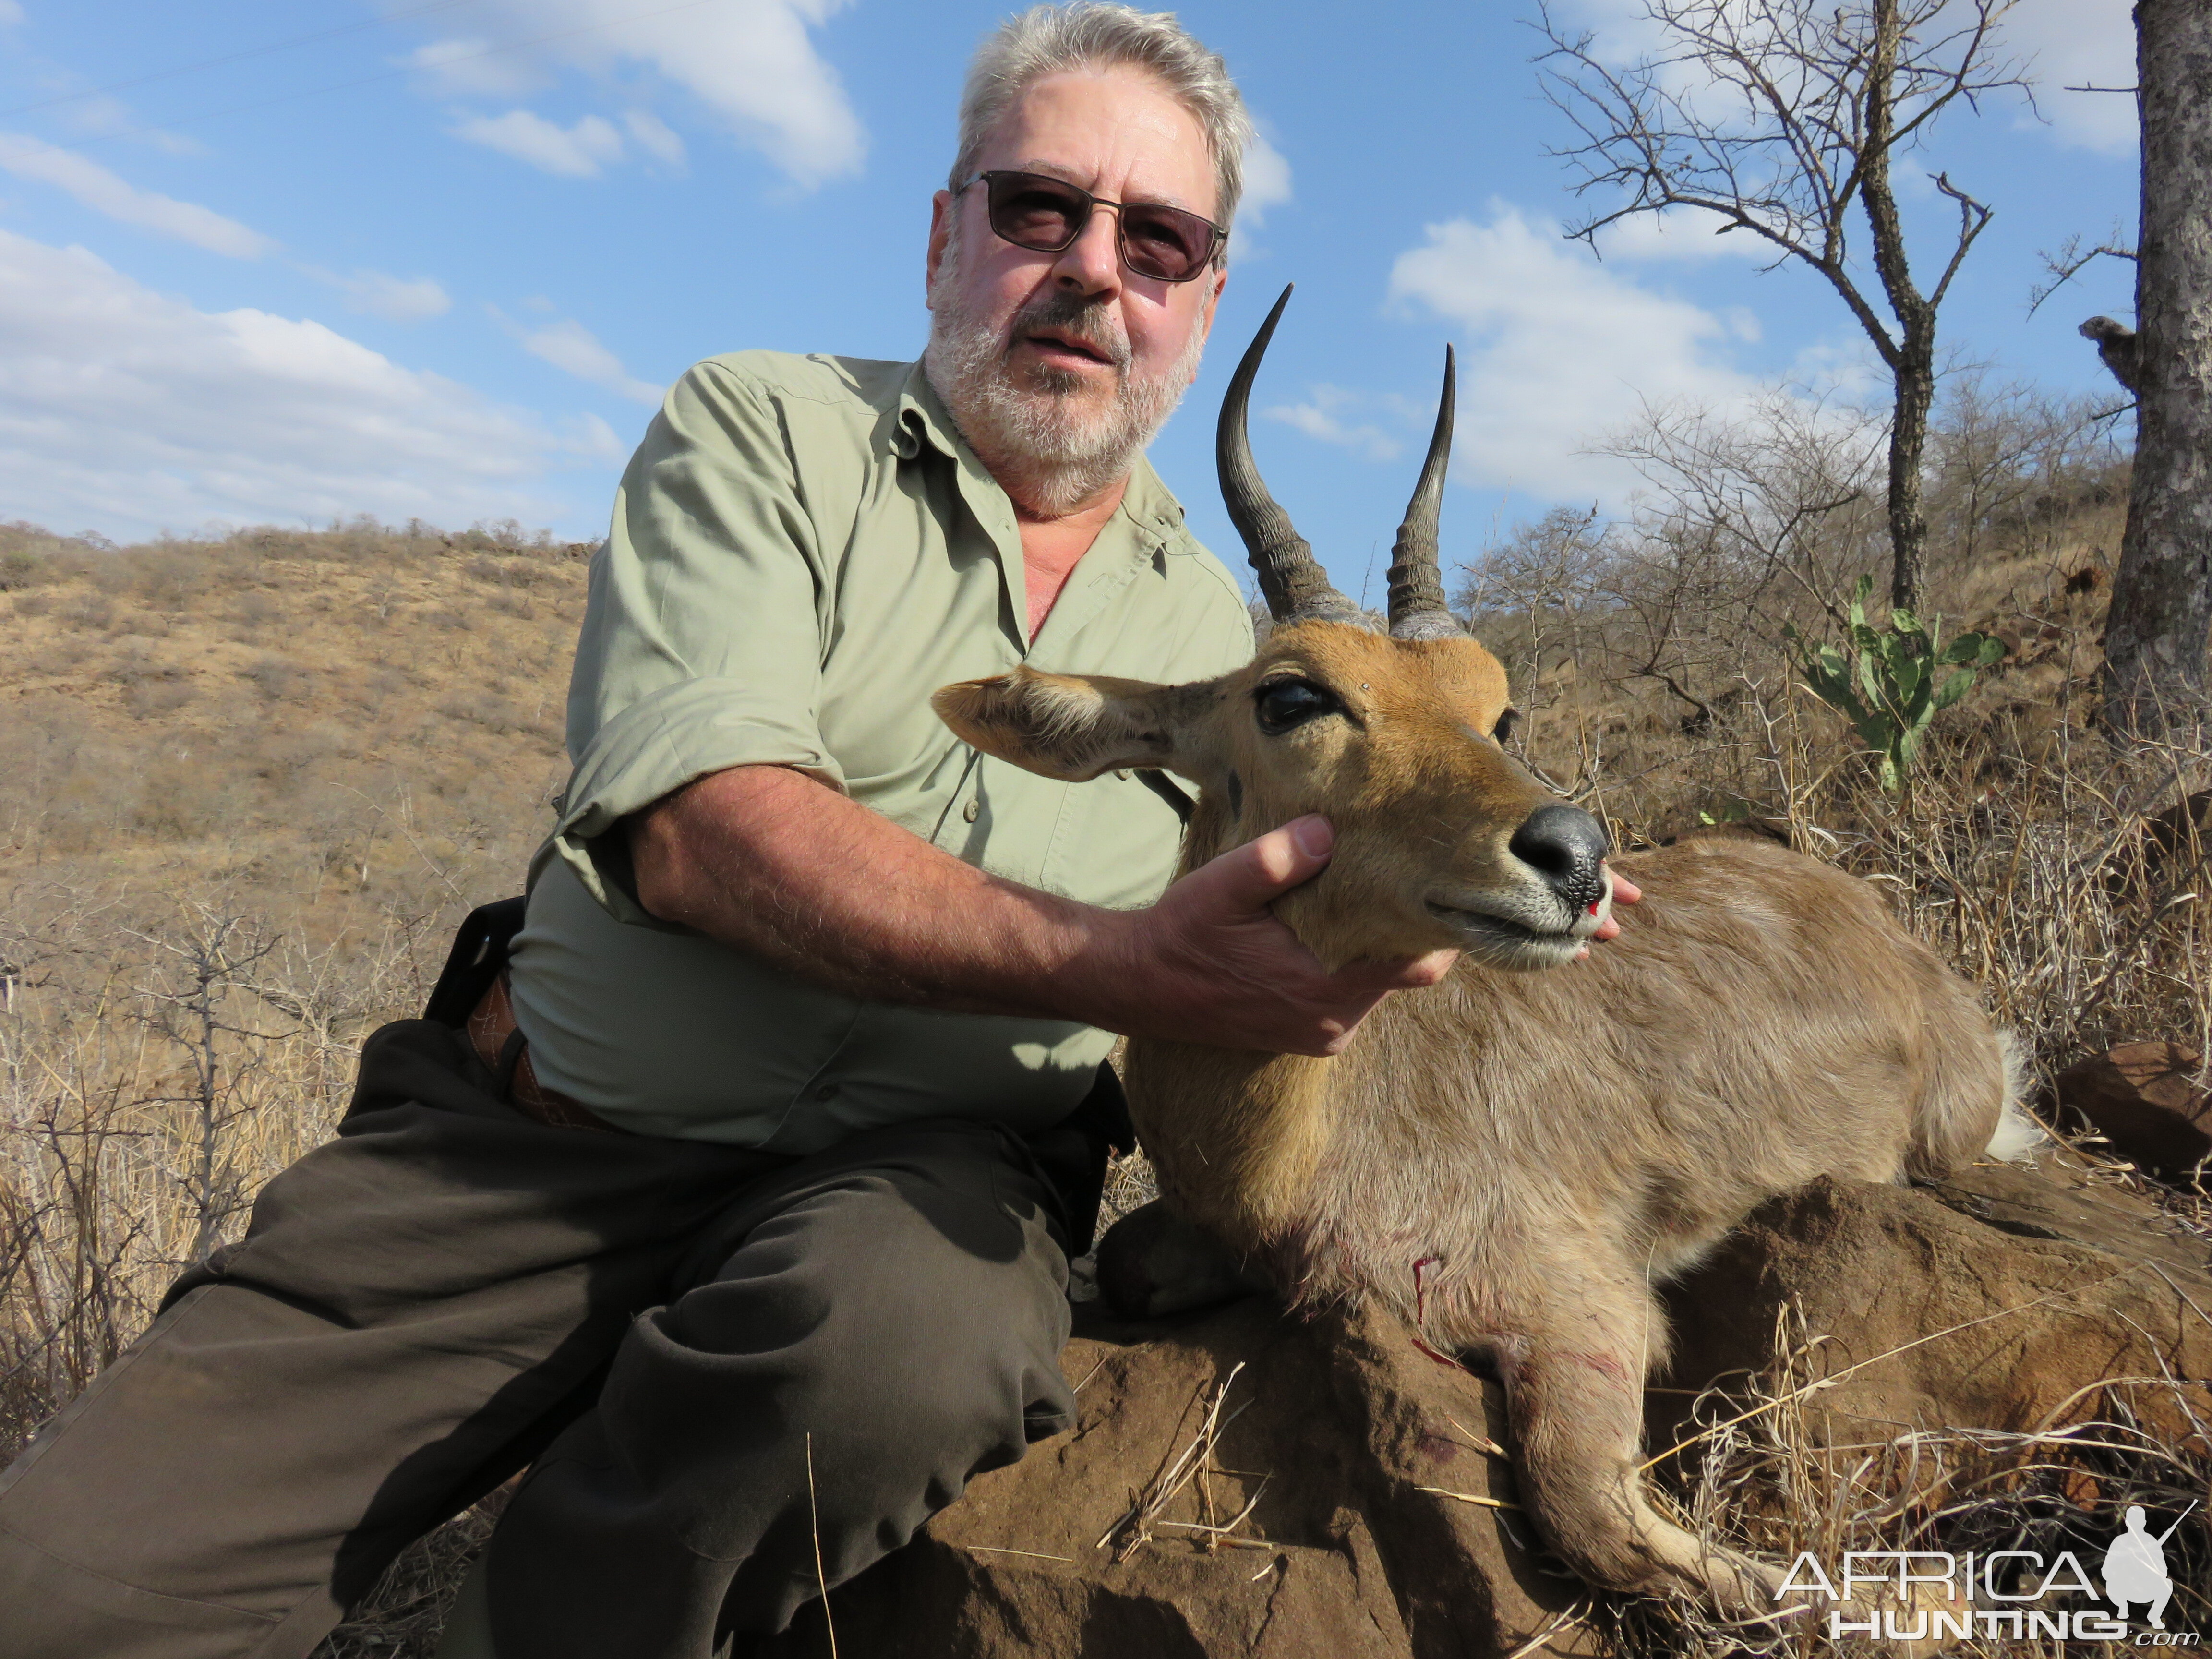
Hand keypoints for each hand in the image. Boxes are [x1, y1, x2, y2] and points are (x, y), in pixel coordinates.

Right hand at [1082, 815, 1456, 1056]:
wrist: (1139, 985)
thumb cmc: (1182, 933)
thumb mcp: (1223, 885)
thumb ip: (1277, 860)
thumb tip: (1327, 831)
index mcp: (1324, 987)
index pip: (1418, 963)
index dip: (1435, 924)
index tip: (1442, 883)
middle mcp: (1333, 1021)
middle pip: (1406, 973)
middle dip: (1406, 930)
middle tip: (1406, 879)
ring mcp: (1322, 1034)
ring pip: (1380, 985)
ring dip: (1376, 948)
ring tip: (1368, 900)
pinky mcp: (1308, 1036)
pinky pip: (1353, 999)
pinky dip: (1351, 967)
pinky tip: (1333, 932)